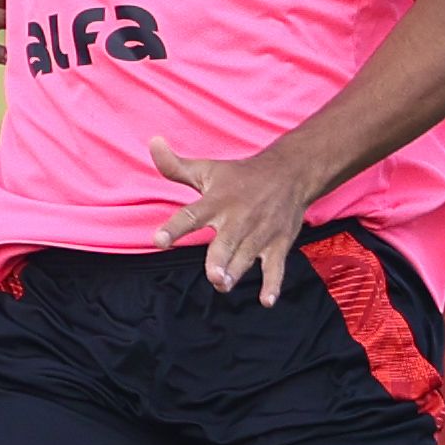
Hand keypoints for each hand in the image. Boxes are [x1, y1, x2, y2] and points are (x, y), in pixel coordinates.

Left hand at [150, 135, 320, 302]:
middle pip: (226, 243)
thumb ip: (175, 166)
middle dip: (220, 260)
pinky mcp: (278, 244)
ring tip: (223, 284)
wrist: (291, 173)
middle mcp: (238, 219)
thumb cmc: (240, 175)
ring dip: (237, 272)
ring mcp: (259, 234)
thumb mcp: (207, 169)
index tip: (158, 240)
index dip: (175, 227)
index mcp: (216, 202)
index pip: (191, 215)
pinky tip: (266, 301)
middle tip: (213, 275)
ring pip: (247, 257)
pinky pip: (276, 268)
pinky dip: (273, 284)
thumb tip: (153, 142)